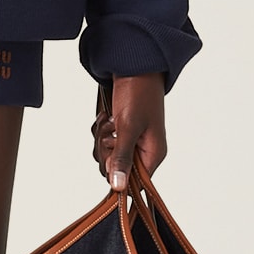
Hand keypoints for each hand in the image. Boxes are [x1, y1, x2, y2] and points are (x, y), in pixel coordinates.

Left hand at [92, 72, 167, 190]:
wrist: (133, 66)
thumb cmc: (138, 93)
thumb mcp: (128, 127)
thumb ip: (122, 158)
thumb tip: (119, 187)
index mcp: (153, 154)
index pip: (135, 182)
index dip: (119, 174)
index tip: (112, 157)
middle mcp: (142, 150)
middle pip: (115, 168)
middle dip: (107, 149)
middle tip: (113, 131)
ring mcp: (130, 140)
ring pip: (105, 153)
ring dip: (102, 136)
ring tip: (112, 119)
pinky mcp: (119, 131)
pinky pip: (102, 140)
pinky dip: (100, 128)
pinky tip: (108, 116)